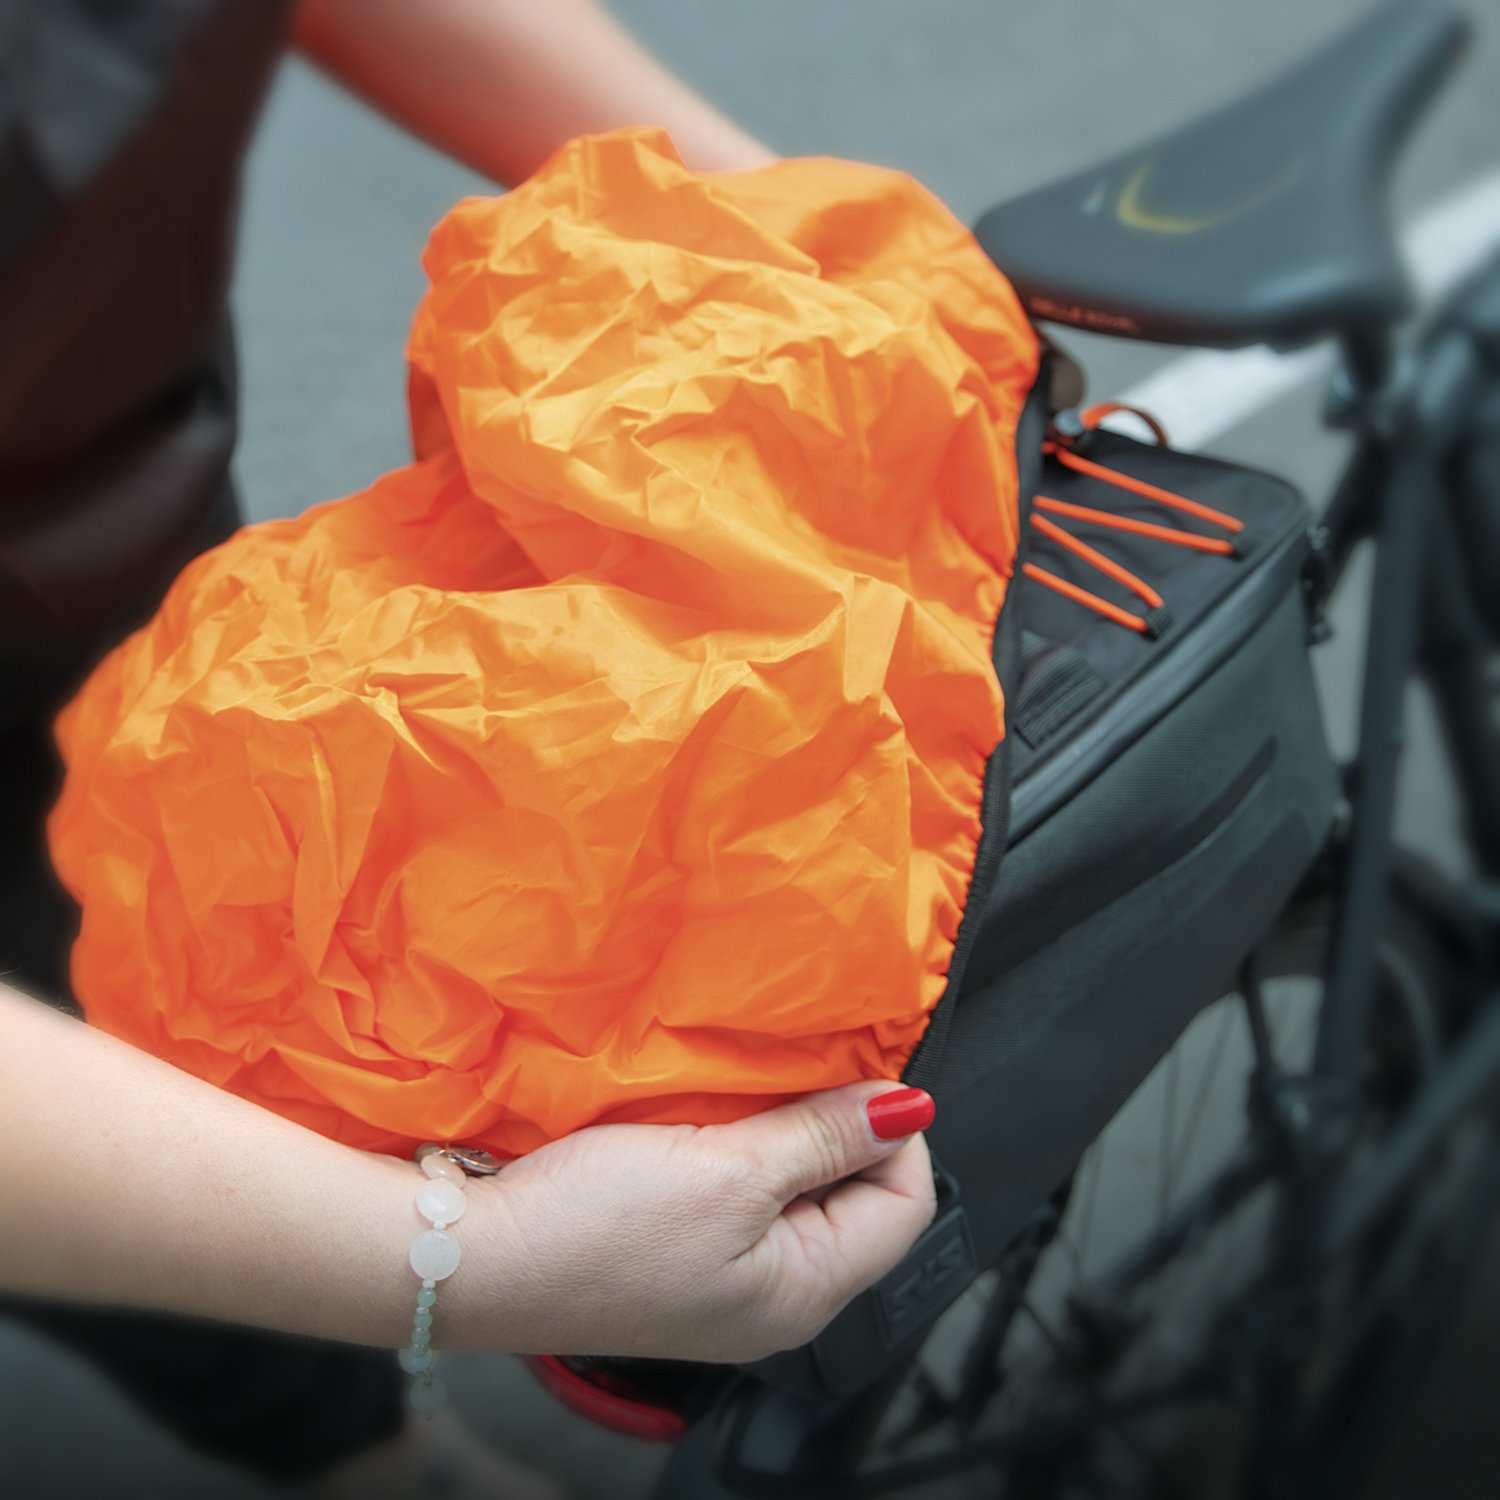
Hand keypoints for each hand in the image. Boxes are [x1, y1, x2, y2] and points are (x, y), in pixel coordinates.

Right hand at [454, 1083, 936, 1362]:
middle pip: (854, 1195)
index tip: (851, 1071)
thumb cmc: (597, 1226)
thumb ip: (823, 1140)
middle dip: (836, 1126)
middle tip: (795, 1069)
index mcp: (805, 1292)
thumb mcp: (728, 1172)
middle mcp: (777, 1293)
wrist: (473, 1255)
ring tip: (755, 1082)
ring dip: (786, 1128)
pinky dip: (742, 1142)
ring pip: (795, 1184)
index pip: (904, 1204)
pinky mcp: (683, 1248)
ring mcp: (728, 1273)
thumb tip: (908, 1108)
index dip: (892, 1130)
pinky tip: (714, 1108)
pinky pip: (744, 1188)